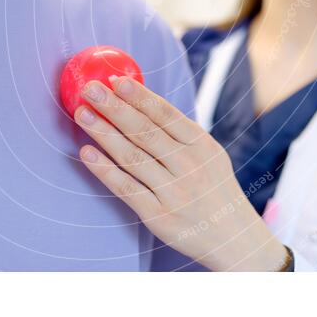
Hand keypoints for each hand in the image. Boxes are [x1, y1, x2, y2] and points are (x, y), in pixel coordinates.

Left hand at [73, 76, 288, 271]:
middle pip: (145, 131)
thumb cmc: (213, 188)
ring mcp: (174, 192)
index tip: (115, 79)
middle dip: (114, 107)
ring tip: (82, 113)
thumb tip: (139, 100)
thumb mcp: (208, 154)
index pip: (165, 114)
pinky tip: (86, 153)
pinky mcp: (158, 216)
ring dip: (103, 132)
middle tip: (89, 88)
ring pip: (132, 156)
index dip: (138, 95)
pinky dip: (104, 170)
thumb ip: (179, 132)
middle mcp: (189, 166)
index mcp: (201, 145)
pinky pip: (126, 188)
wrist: (234, 238)